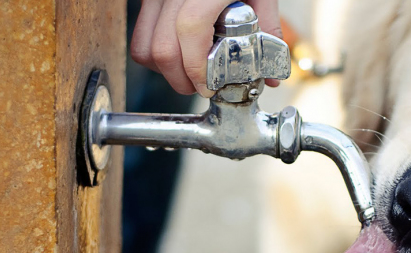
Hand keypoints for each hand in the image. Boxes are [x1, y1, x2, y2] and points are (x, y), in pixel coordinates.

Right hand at [131, 0, 281, 97]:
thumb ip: (268, 29)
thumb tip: (270, 76)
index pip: (190, 29)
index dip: (196, 67)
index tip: (208, 86)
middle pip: (163, 49)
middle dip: (182, 80)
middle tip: (202, 86)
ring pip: (145, 48)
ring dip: (166, 72)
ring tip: (189, 73)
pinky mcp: (147, 0)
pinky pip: (140, 38)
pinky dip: (155, 58)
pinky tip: (178, 57)